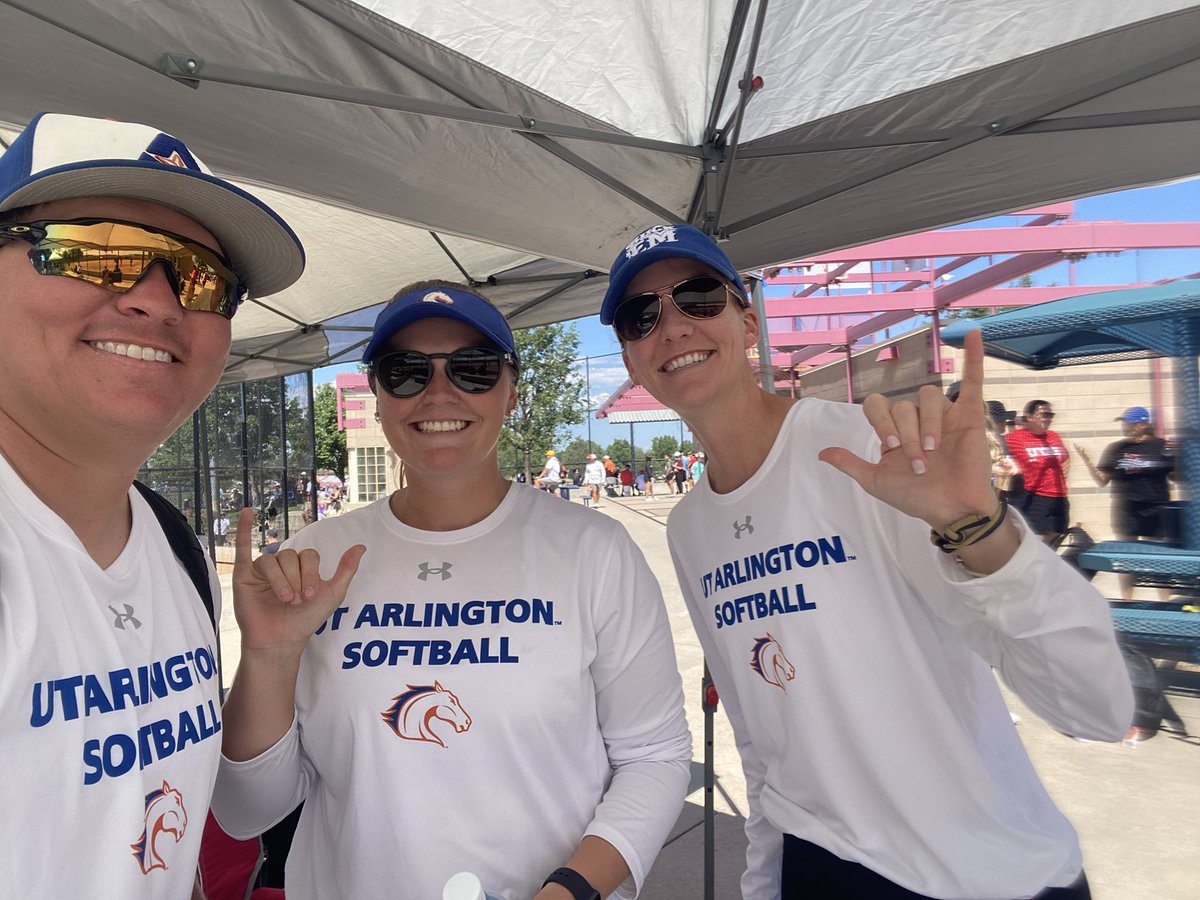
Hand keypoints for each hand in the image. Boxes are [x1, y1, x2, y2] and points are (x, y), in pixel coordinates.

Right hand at [232, 508, 364, 657]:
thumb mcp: (333, 594)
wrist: (281, 641)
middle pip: (290, 556)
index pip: (308, 556)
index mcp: (302, 567)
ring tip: (285, 599)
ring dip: (281, 580)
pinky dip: (244, 530)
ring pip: (271, 560)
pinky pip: (242, 548)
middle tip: (297, 601)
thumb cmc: (305, 620)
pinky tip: (248, 513)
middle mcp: (282, 565)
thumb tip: (361, 546)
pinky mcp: (243, 575)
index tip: (311, 596)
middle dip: (296, 579)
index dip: (311, 574)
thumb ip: (346, 570)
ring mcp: (262, 570)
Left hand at [818, 329, 996, 529]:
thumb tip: (821, 453)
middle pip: (904, 405)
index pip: (878, 406)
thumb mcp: (876, 482)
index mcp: (895, 430)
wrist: (951, 510)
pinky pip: (972, 380)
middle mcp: (918, 418)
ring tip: (933, 450)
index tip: (890, 448)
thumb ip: (851, 464)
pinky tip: (973, 334)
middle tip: (918, 461)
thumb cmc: (917, 496)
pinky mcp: (970, 415)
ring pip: (929, 397)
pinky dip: (973, 357)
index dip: (881, 423)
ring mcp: (944, 414)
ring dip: (928, 424)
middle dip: (907, 435)